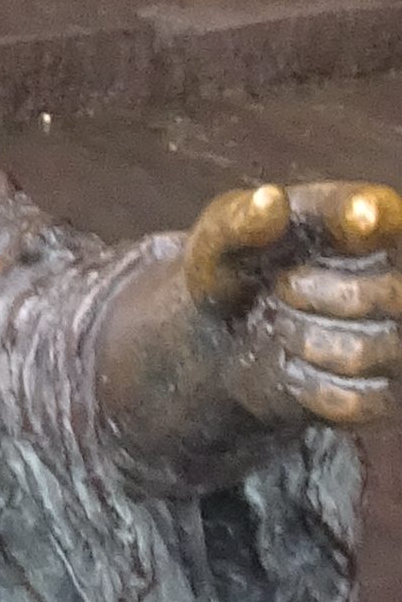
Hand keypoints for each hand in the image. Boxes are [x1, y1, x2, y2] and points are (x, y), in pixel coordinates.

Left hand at [181, 177, 401, 430]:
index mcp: (363, 224)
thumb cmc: (237, 272)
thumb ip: (239, 221)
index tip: (360, 218)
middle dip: (316, 295)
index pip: (385, 212)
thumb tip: (270, 200)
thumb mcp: (218, 242)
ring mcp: (397, 339)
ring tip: (283, 326)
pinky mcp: (385, 394)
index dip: (375, 214)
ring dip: (303, 341)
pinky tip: (294, 366)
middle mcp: (397, 278)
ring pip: (364, 352)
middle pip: (391, 294)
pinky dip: (309, 387)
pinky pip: (356, 400)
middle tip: (281, 288)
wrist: (225, 337)